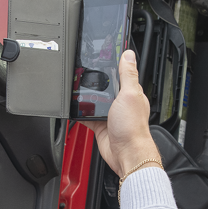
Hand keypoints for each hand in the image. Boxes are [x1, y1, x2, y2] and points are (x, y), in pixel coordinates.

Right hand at [87, 50, 159, 177]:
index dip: (114, 64)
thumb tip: (129, 54)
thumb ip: (128, 75)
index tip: (103, 54)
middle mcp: (121, 103)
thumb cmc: (132, 128)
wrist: (125, 154)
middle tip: (85, 72)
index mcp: (131, 93)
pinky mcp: (100, 125)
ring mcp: (110, 114)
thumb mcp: (130, 94)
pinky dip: (80, 112)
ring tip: (79, 89)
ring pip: (95, 101)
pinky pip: (87, 115)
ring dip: (88, 98)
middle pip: (106, 86)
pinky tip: (75, 108)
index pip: (122, 73)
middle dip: (97, 82)